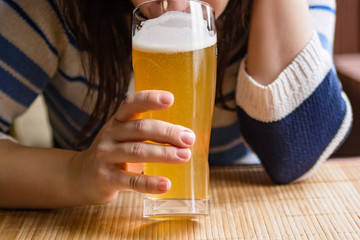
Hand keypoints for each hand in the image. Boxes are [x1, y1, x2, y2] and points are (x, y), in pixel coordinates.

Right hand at [69, 90, 195, 204]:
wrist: (80, 177)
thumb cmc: (113, 153)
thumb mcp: (123, 136)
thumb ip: (147, 132)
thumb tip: (186, 135)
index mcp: (118, 121)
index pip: (132, 104)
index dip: (150, 99)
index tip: (170, 98)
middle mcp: (110, 134)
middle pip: (140, 129)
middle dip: (167, 132)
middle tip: (189, 138)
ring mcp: (106, 156)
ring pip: (137, 152)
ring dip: (163, 154)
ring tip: (185, 156)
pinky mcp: (106, 178)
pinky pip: (130, 181)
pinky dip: (150, 183)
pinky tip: (166, 184)